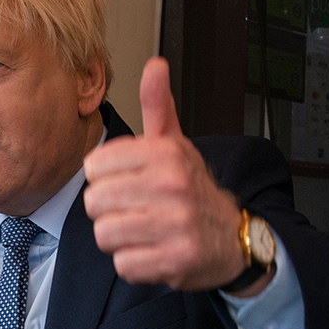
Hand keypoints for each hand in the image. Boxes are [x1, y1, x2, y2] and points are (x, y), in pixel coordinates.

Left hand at [82, 58, 269, 295]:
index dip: (104, 178)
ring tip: (141, 230)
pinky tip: (152, 251)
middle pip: (95, 202)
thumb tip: (154, 65)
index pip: (95, 165)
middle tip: (133, 210)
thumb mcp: (176, 144)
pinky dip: (134, 263)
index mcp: (166, 153)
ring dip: (118, 238)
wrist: (234, 237)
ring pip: (106, 234)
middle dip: (108, 210)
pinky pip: (124, 264)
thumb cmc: (192, 189)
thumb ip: (159, 106)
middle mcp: (173, 184)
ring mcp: (177, 223)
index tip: (125, 182)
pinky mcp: (177, 259)